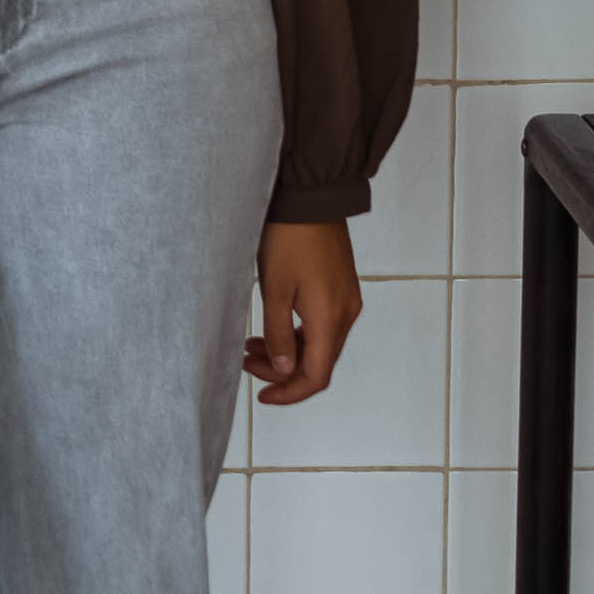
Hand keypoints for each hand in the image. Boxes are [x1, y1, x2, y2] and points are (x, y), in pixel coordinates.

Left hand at [245, 218, 361, 405]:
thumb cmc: (289, 237)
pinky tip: (272, 328)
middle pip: (319, 362)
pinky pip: (322, 325)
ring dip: (288, 352)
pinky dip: (297, 334)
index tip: (262, 396)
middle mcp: (346, 313)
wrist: (310, 197)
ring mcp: (346, 300)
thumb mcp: (274, 290)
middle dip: (282, 371)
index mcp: (331, 317)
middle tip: (246, 363)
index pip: (316, 376)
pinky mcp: (341, 287)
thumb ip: (279, 335)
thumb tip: (284, 370)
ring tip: (251, 347)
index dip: (289, 392)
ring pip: (319, 344)